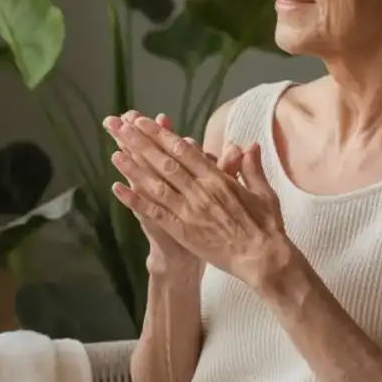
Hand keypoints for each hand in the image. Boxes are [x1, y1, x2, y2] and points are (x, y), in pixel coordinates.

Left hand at [103, 114, 291, 286]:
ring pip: (156, 185)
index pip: (185, 151)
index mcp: (218, 179)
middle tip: (122, 127)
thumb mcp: (263, 192)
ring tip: (115, 152)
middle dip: (142, 143)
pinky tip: (118, 189)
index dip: (162, 135)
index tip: (145, 122)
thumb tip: (248, 145)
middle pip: (166, 162)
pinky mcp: (183, 231)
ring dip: (134, 168)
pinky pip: (155, 213)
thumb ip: (251, 167)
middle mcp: (200, 191)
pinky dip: (136, 200)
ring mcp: (189, 211)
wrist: (263, 259)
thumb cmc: (266, 226)